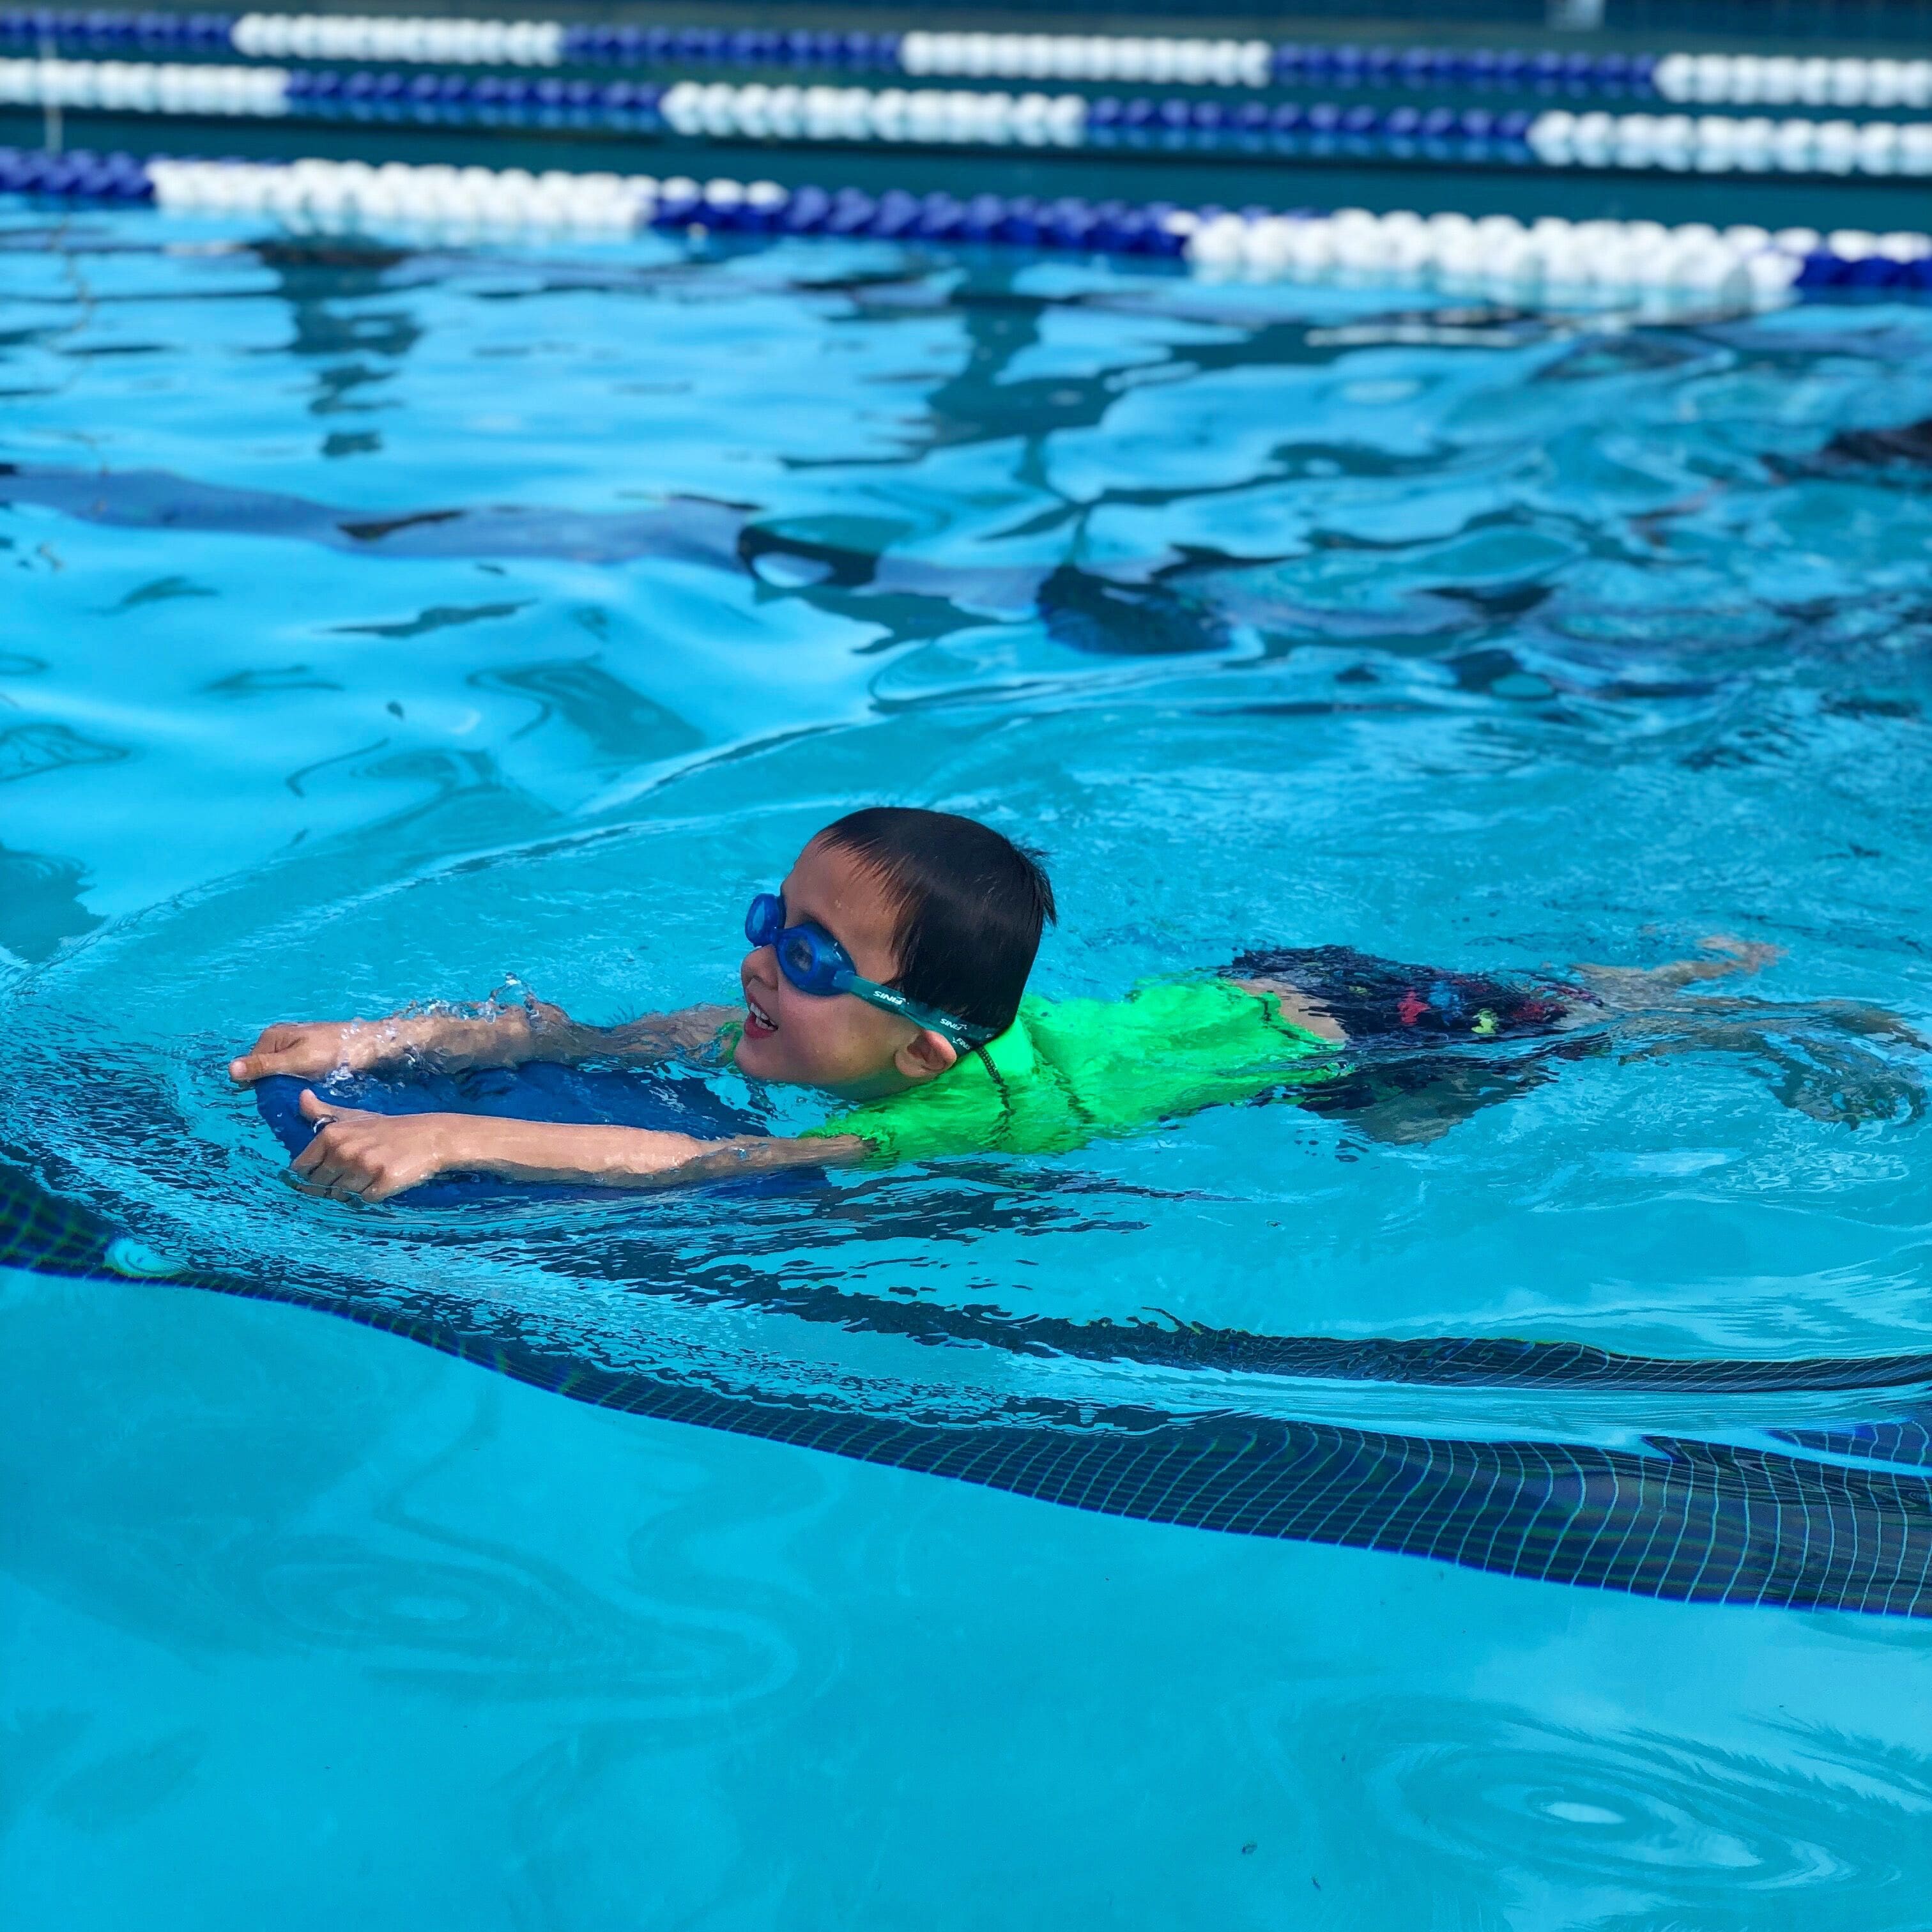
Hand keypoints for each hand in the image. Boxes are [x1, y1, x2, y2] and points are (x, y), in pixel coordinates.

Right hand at [230, 1020, 398, 1086]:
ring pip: (280, 1074)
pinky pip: (294, 1073)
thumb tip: (230, 1070)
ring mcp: (293, 1047)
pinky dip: (298, 1083)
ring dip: (287, 1087)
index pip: (251, 1069)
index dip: (260, 1086)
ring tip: (301, 1097)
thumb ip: (265, 1066)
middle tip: (291, 1101)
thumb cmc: (333, 1051)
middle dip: (274, 1087)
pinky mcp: (306, 1056)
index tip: (276, 1100)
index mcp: (271, 1037)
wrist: (367, 1044)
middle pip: (265, 1072)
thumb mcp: (296, 1061)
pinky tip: (309, 1091)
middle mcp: (279, 1040)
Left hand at [289, 1090, 470, 1201]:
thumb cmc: (389, 1129)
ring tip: (372, 1173)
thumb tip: (301, 1096)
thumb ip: (323, 1111)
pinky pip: (365, 1200)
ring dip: (355, 1189)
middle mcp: (344, 1150)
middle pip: (321, 1185)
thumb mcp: (354, 1117)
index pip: (301, 1168)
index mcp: (331, 1134)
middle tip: (357, 1171)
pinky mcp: (383, 1181)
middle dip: (334, 1183)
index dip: (312, 1173)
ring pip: (343, 1194)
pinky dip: (374, 1194)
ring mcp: (364, 1166)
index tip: (329, 1169)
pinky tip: (385, 1180)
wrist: (431, 1137)